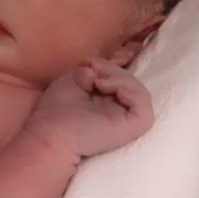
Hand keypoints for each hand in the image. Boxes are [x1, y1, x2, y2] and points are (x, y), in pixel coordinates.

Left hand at [25, 59, 154, 161]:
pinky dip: (134, 94)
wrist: (53, 131)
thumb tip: (100, 71)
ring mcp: (124, 119)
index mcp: (102, 99)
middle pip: (130, 82)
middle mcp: (115, 109)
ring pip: (140, 93)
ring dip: (122, 79)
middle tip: (95, 74)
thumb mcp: (72, 79)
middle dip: (114, 70)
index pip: (118, 77)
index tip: (90, 66)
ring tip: (100, 83)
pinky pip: (145, 109)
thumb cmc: (58, 108)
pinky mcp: (131, 129)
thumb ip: (89, 71)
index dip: (108, 67)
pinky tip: (117, 92)